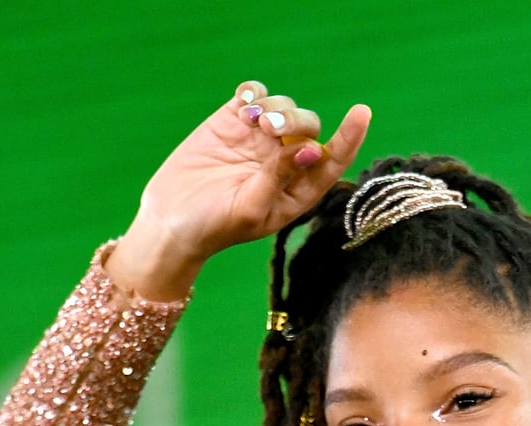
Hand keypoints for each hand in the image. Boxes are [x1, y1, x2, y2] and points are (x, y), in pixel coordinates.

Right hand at [109, 82, 371, 300]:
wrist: (169, 221)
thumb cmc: (214, 226)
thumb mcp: (251, 207)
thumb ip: (281, 176)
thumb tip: (314, 148)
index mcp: (298, 190)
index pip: (334, 159)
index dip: (350, 136)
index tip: (361, 112)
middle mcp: (284, 162)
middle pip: (308, 126)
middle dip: (295, 121)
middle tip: (270, 129)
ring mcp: (258, 140)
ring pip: (283, 107)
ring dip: (274, 107)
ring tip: (251, 121)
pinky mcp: (231, 122)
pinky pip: (254, 95)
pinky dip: (254, 93)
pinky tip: (244, 105)